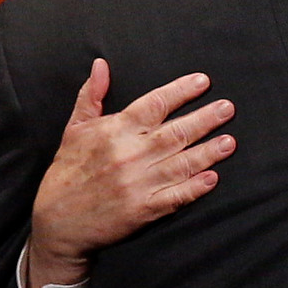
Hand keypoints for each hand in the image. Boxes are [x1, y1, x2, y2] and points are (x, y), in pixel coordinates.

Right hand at [27, 60, 234, 287]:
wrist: (57, 222)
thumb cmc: (67, 172)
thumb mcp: (74, 129)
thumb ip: (92, 96)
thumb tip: (101, 64)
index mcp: (115, 131)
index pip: (155, 104)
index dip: (181, 91)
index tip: (203, 81)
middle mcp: (130, 155)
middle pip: (175, 132)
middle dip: (205, 118)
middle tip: (228, 108)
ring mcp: (138, 183)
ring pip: (181, 163)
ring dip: (208, 152)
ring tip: (230, 141)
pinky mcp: (143, 210)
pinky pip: (175, 197)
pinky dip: (195, 188)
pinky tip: (212, 178)